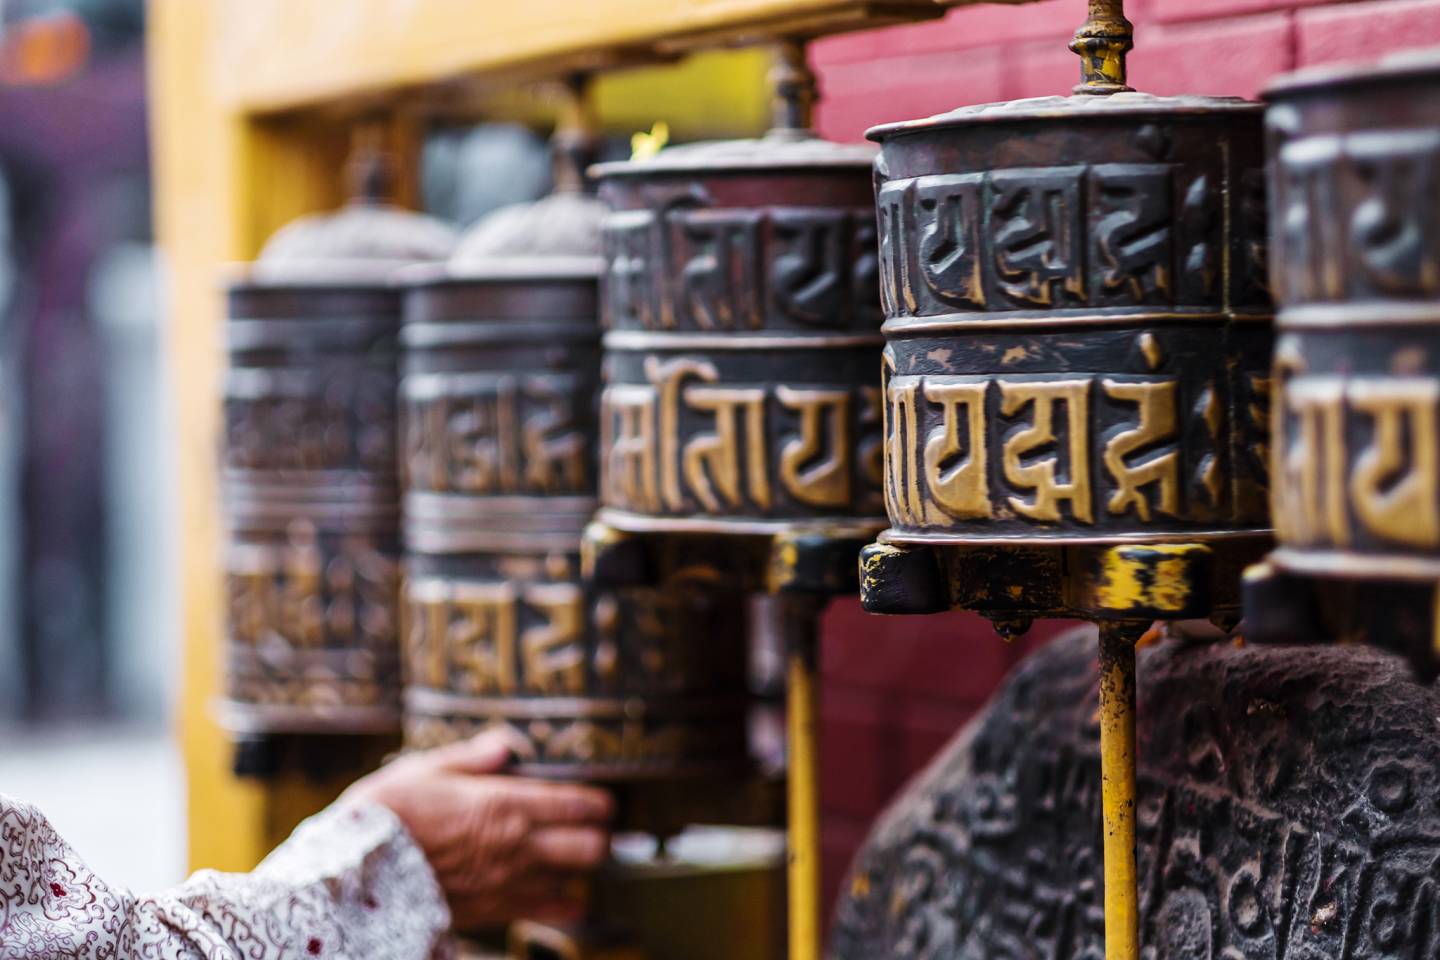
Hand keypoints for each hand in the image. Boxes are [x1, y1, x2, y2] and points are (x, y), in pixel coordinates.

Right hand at [344, 730, 613, 929]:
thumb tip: (507, 743)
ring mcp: (509, 883)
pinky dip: (562, 903)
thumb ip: (475, 757)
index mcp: (506, 804)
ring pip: (577, 882)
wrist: (354, 875)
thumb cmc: (387, 813)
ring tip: (573, 856)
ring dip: (581, 869)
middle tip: (593, 827)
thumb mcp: (428, 768)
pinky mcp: (495, 911)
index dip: (601, 803)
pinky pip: (548, 913)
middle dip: (601, 836)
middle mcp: (518, 846)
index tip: (602, 799)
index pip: (581, 805)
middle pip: (594, 848)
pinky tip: (560, 892)